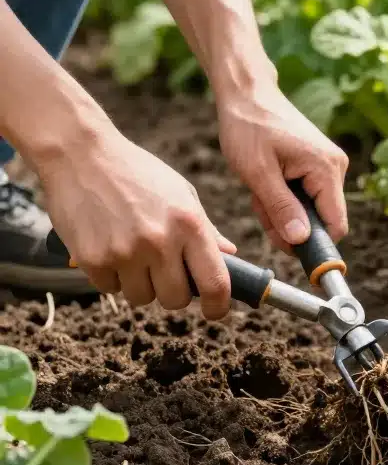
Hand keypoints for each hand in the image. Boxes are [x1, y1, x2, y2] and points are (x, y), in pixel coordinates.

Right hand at [37, 125, 236, 318]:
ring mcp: (125, 252)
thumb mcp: (180, 192)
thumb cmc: (136, 172)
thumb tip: (229, 256)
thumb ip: (205, 229)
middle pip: (177, 299)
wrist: (80, 153)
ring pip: (142, 298)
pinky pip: (110, 289)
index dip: (219, 306)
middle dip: (175, 293)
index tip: (215, 310)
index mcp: (190, 224)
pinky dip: (111, 277)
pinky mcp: (92, 259)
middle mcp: (160, 241)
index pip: (215, 283)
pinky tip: (109, 248)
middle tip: (166, 274)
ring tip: (134, 255)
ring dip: (141, 285)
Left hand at [217, 83, 348, 250]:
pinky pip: (306, 196)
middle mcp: (335, 168)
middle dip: (290, 224)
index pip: (336, 225)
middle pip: (321, 220)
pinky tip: (266, 183)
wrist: (247, 94)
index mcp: (326, 169)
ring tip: (259, 191)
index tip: (286, 248)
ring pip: (310, 210)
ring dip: (282, 211)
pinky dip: (283, 198)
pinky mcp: (318, 165)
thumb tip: (301, 241)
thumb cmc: (249, 127)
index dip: (315, 245)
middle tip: (260, 207)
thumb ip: (281, 208)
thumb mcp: (258, 173)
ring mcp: (328, 166)